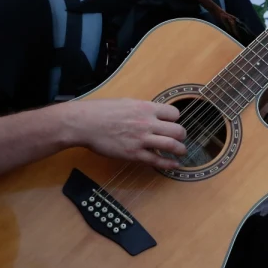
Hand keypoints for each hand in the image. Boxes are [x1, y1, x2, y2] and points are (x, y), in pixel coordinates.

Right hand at [67, 98, 186, 170]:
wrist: (85, 123)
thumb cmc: (102, 111)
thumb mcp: (127, 102)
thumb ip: (142, 109)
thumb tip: (151, 113)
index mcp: (147, 108)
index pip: (174, 114)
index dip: (175, 119)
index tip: (172, 123)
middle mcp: (148, 123)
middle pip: (178, 130)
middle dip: (182, 135)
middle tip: (181, 138)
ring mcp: (142, 139)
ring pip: (172, 145)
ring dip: (180, 150)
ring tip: (182, 152)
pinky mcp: (133, 154)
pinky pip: (156, 160)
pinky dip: (168, 164)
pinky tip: (174, 165)